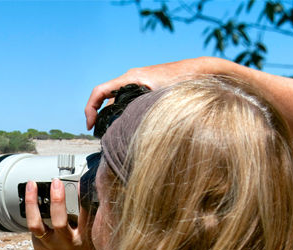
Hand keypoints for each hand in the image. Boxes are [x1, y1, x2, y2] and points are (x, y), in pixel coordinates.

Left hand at [25, 179, 97, 249]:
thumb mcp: (97, 246)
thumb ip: (96, 226)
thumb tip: (99, 198)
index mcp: (86, 242)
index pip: (88, 218)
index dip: (87, 200)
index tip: (86, 183)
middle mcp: (67, 243)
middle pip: (61, 222)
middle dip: (58, 201)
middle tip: (57, 183)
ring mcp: (50, 243)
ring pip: (39, 224)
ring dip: (34, 203)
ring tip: (33, 184)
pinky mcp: (39, 242)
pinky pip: (32, 224)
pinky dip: (30, 207)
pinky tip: (30, 191)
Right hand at [85, 57, 220, 129]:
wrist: (202, 70)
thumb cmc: (185, 80)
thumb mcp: (162, 98)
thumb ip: (145, 111)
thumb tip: (131, 131)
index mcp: (131, 78)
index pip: (99, 91)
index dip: (90, 109)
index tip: (90, 125)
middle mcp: (132, 78)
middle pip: (106, 98)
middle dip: (100, 116)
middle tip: (100, 136)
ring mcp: (139, 82)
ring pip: (117, 100)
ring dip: (112, 116)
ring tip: (114, 135)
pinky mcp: (146, 87)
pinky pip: (127, 100)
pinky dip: (123, 113)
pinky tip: (130, 126)